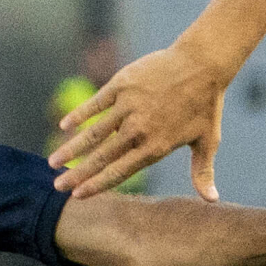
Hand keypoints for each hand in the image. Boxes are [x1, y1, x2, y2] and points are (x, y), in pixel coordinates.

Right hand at [51, 44, 225, 198]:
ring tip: (53, 162)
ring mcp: (128, 106)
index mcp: (155, 146)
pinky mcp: (122, 85)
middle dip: (77, 174)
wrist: (202, 64)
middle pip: (101, 157)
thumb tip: (212, 200)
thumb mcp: (207, 141)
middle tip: (58, 186)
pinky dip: (79, 114)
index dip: (97, 185)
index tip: (78, 195)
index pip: (120, 172)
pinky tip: (64, 125)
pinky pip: (96, 103)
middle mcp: (138, 129)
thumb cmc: (206, 105)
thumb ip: (202, 172)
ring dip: (71, 148)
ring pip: (94, 132)